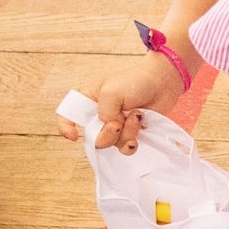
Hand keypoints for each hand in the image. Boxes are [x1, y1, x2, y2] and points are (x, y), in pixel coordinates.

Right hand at [56, 54, 185, 153]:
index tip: (74, 136)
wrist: (162, 84)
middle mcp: (99, 115)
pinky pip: (126, 147)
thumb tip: (109, 129)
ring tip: (136, 115)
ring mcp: (116, 126)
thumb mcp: (111, 92)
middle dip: (107, 133)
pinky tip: (141, 125)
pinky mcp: (131, 134)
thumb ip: (104, 113)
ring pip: (112, 144)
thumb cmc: (135, 81)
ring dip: (126, 133)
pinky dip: (133, 139)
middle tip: (118, 122)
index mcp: (88, 100)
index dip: (66, 128)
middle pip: (94, 137)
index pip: (67, 115)